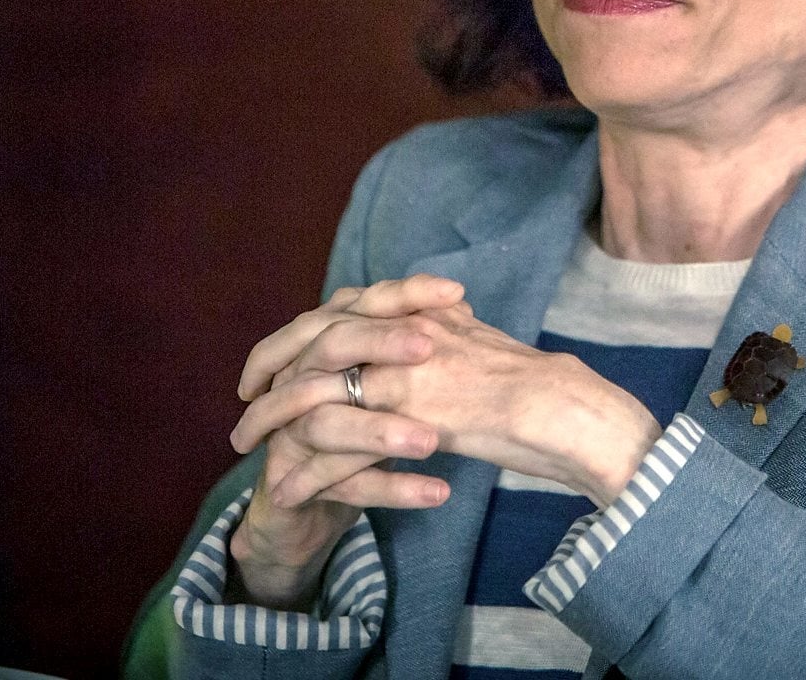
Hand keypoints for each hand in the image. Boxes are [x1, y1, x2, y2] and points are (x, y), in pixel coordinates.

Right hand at [226, 277, 456, 608]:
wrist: (299, 506)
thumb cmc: (349, 435)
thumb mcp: (377, 387)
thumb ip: (404, 346)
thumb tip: (455, 303)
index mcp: (317, 350)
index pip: (358, 308)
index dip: (402, 296)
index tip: (455, 292)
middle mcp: (295, 383)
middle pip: (331, 349)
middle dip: (379, 345)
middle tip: (428, 347)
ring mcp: (287, 433)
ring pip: (330, 423)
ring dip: (381, 431)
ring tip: (432, 442)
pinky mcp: (291, 484)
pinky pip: (343, 486)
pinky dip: (393, 489)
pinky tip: (438, 493)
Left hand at [233, 275, 663, 506]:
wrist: (563, 409)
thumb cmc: (535, 383)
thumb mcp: (479, 342)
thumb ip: (445, 328)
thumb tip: (435, 314)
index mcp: (411, 313)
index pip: (333, 312)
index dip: (293, 335)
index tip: (271, 359)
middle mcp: (396, 335)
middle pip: (306, 344)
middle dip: (266, 372)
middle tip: (242, 399)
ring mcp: (397, 376)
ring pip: (310, 396)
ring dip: (271, 423)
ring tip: (244, 451)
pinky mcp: (402, 423)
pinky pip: (336, 448)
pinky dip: (305, 471)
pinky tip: (282, 492)